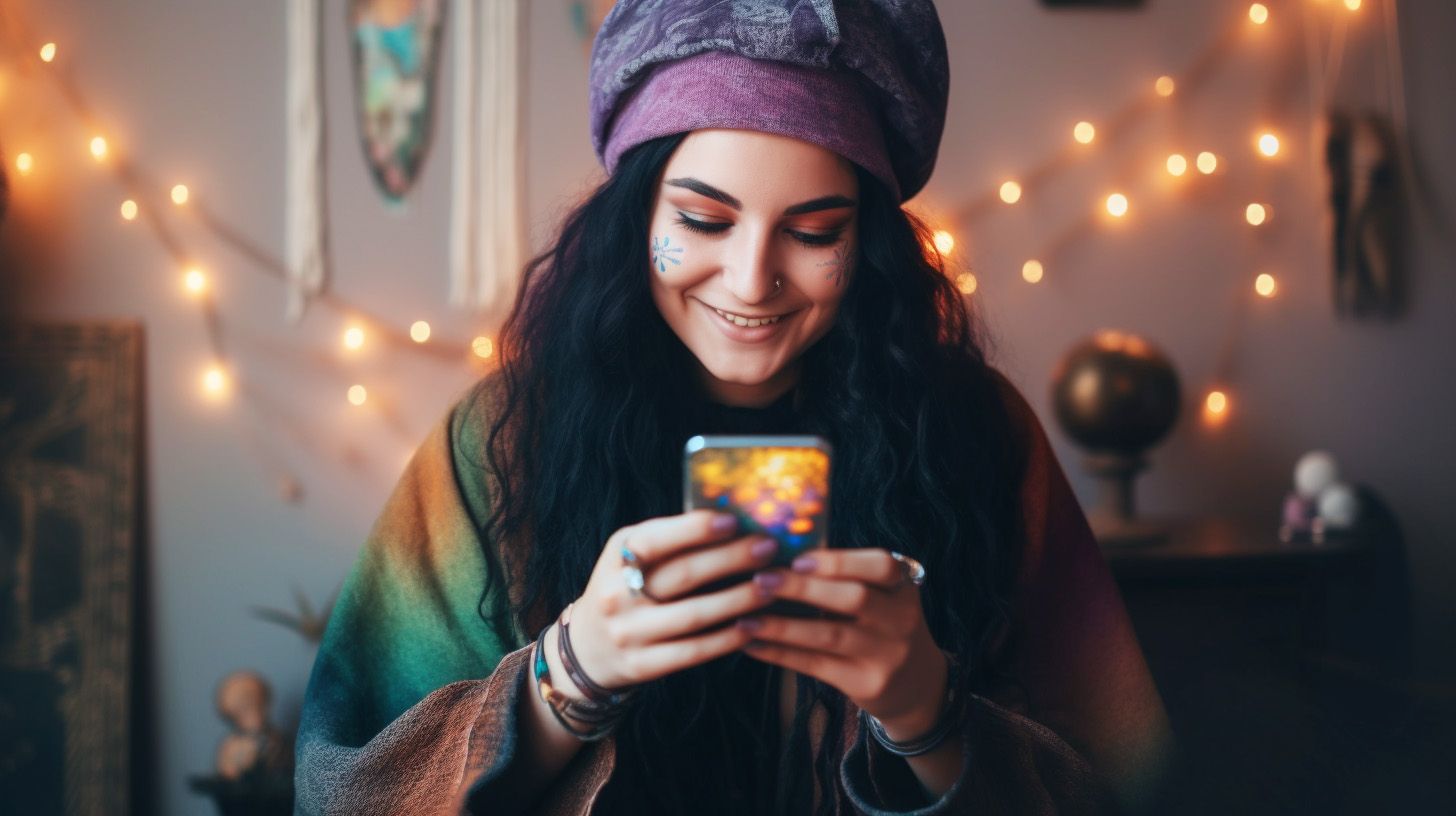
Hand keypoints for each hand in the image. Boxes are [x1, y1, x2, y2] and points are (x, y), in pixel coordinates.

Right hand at [558, 510, 780, 696]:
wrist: (587, 647)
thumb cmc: (625, 588)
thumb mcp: (631, 556)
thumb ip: (670, 540)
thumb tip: (731, 519)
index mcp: (616, 556)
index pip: (655, 539)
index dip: (695, 529)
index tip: (734, 520)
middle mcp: (616, 594)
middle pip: (682, 575)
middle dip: (732, 559)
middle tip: (769, 548)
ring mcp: (628, 633)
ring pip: (693, 615)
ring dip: (739, 600)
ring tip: (771, 586)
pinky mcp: (641, 665)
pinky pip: (693, 651)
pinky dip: (727, 638)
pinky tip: (753, 626)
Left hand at [735, 549, 950, 737]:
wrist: (918, 686)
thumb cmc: (884, 627)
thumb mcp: (884, 598)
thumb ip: (848, 576)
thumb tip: (783, 548)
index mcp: (904, 588)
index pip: (881, 566)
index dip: (839, 561)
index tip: (797, 559)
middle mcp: (901, 620)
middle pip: (853, 598)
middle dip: (803, 588)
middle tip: (760, 580)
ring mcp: (886, 655)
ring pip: (829, 635)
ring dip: (782, 626)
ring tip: (745, 618)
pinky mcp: (866, 684)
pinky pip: (816, 665)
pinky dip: (781, 654)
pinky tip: (751, 645)